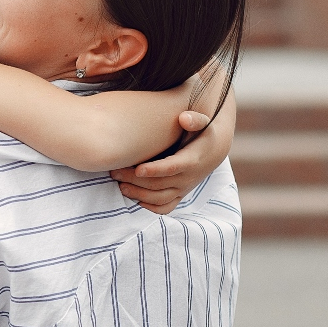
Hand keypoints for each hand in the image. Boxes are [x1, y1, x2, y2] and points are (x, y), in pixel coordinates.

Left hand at [110, 90, 236, 213]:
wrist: (212, 152)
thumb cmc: (202, 133)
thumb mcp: (204, 123)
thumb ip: (195, 120)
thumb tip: (184, 118)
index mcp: (191, 160)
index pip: (173, 168)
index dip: (155, 170)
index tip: (138, 169)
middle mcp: (187, 178)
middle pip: (159, 184)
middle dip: (135, 180)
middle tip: (115, 172)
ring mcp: (183, 189)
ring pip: (159, 198)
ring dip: (138, 194)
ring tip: (120, 185)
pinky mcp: (179, 195)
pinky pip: (165, 207)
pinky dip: (150, 207)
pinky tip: (134, 198)